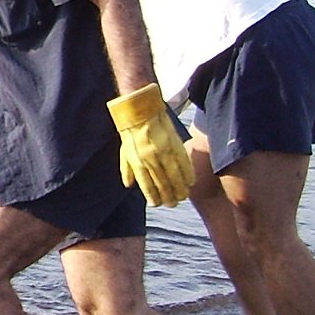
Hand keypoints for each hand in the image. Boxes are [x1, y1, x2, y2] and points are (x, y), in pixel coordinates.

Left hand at [106, 83, 192, 206]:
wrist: (141, 109)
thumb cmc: (131, 131)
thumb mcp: (124, 151)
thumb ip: (126, 169)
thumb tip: (128, 185)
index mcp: (137, 161)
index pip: (146, 185)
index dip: (153, 196)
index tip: (157, 204)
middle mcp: (151, 159)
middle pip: (162, 183)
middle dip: (168, 196)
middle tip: (173, 204)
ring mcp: (164, 151)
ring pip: (175, 176)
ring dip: (180, 189)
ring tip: (183, 197)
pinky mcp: (175, 143)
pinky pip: (184, 162)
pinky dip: (188, 174)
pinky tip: (190, 182)